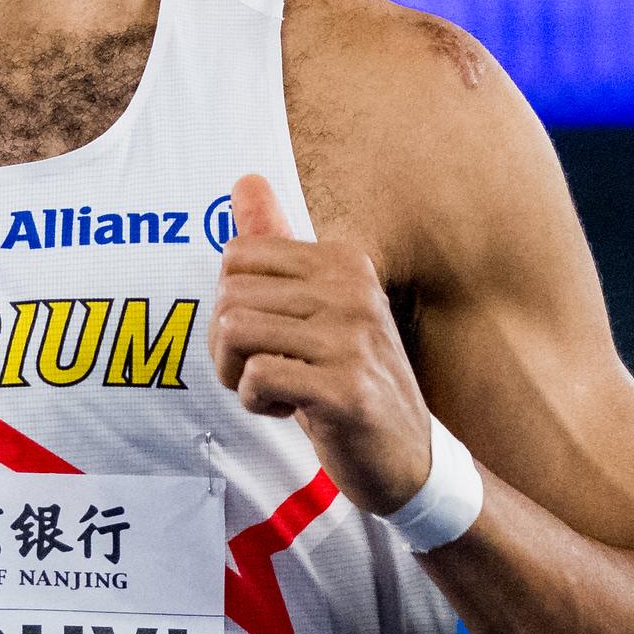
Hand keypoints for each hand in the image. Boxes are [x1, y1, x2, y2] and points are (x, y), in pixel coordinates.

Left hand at [207, 173, 435, 516]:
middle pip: (228, 297)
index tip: (264, 335)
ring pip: (234, 332)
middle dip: (226, 345)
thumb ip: (276, 244)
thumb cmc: (348, 375)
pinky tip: (292, 410)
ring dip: (237, 374)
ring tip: (275, 388)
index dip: (231, 304)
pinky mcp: (344, 389)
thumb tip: (244, 179)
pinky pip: (256, 376)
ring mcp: (351, 339)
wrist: (407, 454)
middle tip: (263, 371)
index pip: (236, 257)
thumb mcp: (317, 304)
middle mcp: (351, 290)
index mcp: (342, 260)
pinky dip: (255, 400)